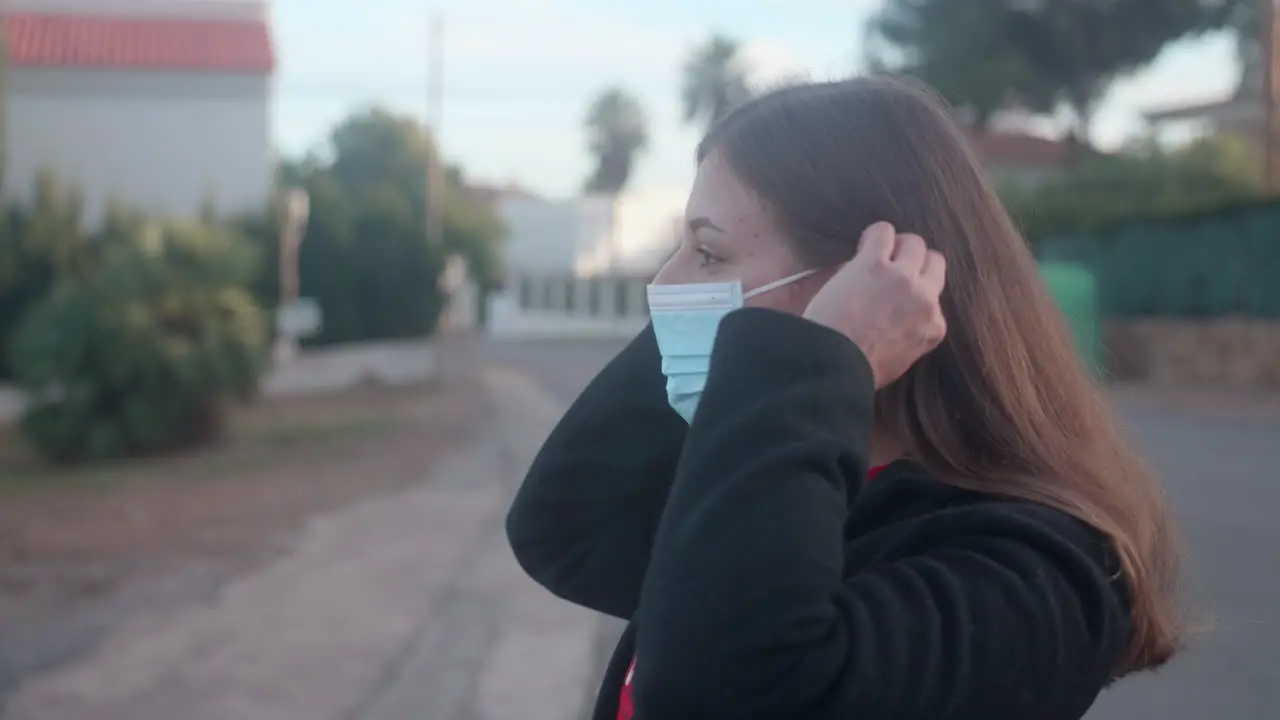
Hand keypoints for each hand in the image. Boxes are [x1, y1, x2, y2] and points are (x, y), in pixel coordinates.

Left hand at [803, 222, 946, 388]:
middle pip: (934, 262)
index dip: (915, 293)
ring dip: (897, 245)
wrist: (835, 366)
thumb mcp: (899, 360)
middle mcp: (924, 299)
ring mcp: (902, 278)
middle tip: (893, 267)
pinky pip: (883, 232)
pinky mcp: (874, 264)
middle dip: (916, 262)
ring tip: (877, 254)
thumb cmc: (859, 371)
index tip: (897, 296)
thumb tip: (897, 325)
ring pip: (914, 242)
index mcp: (933, 327)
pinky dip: (874, 234)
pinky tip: (864, 243)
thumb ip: (909, 338)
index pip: (934, 298)